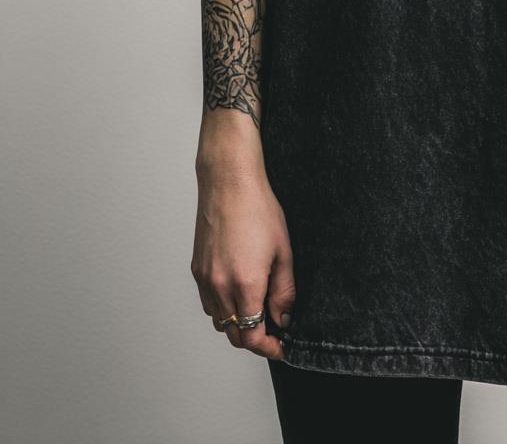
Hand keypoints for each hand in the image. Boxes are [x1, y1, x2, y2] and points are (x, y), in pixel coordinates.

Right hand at [191, 161, 295, 360]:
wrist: (229, 183)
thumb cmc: (258, 210)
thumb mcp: (283, 251)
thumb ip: (284, 291)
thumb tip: (284, 318)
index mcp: (245, 284)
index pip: (252, 336)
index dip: (268, 348)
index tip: (281, 347)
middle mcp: (220, 287)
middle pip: (234, 335)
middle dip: (255, 339)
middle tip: (274, 332)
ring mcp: (205, 279)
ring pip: (219, 321)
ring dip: (238, 325)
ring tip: (258, 310)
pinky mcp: (196, 270)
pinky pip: (208, 303)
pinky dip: (223, 309)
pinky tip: (238, 294)